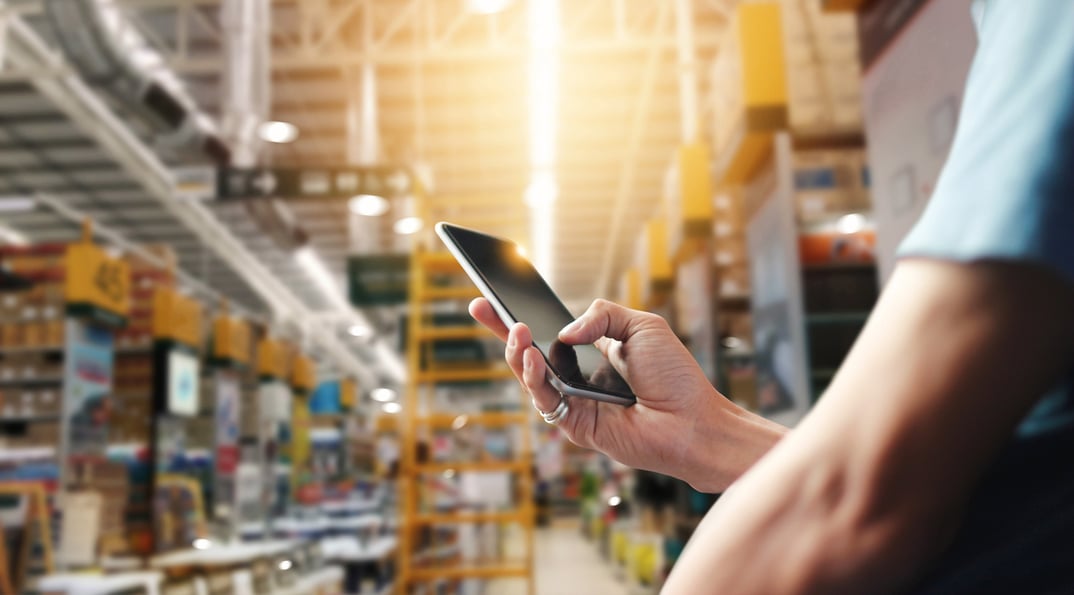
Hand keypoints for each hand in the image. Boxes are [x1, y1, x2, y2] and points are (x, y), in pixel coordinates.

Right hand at [470, 298, 784, 491]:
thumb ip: (602, 315)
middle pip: (530, 353)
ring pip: (530, 376)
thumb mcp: (642, 326)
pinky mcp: (574, 425)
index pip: (549, 331)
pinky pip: (545, 400)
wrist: (693, 420)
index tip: (496, 295)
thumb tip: (564, 331)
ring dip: (518, 352)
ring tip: (517, 331)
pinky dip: (535, 378)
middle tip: (482, 307)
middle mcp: (578, 376)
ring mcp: (573, 401)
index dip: (521, 316)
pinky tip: (534, 357)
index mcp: (593, 351)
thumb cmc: (675, 376)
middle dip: (503, 330)